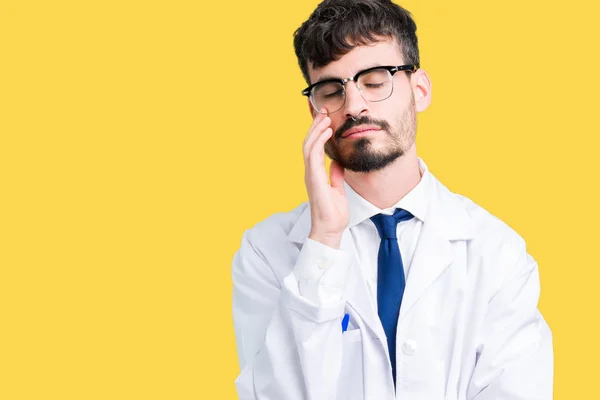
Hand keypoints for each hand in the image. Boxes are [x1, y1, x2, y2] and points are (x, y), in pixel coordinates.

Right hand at [302, 109, 348, 248]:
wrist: (330, 229)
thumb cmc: (333, 214)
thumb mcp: (337, 189)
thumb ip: (335, 176)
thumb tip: (338, 163)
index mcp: (315, 174)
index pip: (313, 148)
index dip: (318, 132)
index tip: (326, 119)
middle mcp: (310, 172)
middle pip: (308, 143)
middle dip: (315, 126)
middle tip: (324, 111)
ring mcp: (310, 175)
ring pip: (308, 146)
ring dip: (316, 129)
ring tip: (325, 117)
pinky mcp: (314, 179)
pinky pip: (313, 155)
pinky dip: (319, 141)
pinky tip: (326, 131)